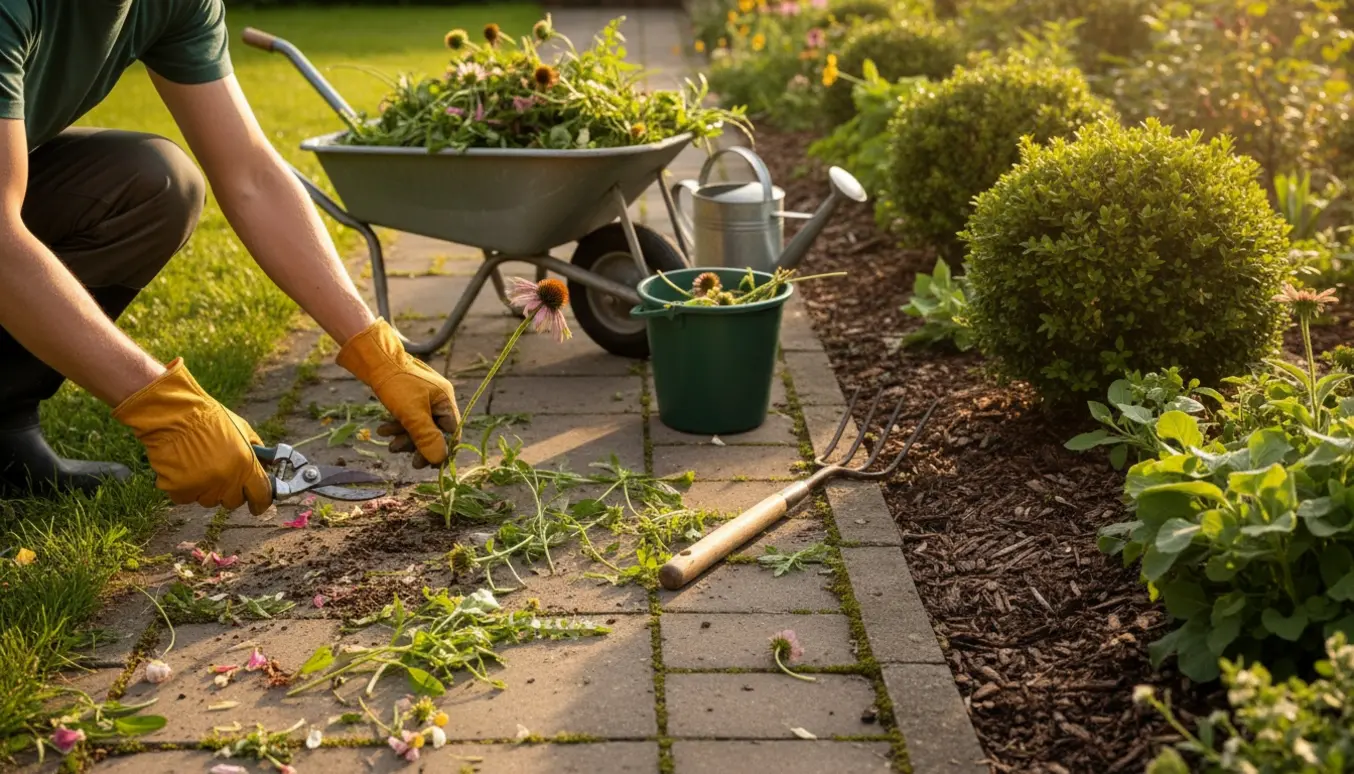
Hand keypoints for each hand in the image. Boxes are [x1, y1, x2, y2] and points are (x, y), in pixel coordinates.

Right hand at [112, 358, 272, 513]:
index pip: (261, 496)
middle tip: (221, 473)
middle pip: (234, 502)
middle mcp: (226, 480)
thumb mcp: (243, 430)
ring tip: (198, 464)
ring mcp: (202, 486)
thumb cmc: (209, 418)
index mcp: (246, 464)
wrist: (173, 413)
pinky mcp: (179, 490)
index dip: (260, 502)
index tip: (258, 505)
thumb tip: (266, 468)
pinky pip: (185, 497)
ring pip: (209, 500)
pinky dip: (184, 487)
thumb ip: (256, 452)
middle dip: (230, 491)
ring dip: (206, 489)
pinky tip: (182, 467)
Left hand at [336, 318, 460, 467]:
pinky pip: (408, 417)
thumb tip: (440, 459)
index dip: (442, 449)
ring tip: (389, 445)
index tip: (428, 464)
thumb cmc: (396, 384)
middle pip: (434, 431)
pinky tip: (383, 429)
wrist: (373, 359)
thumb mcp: (412, 413)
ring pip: (418, 425)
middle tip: (409, 461)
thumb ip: (427, 437)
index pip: (452, 431)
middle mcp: (438, 398)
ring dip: (405, 438)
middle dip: (418, 445)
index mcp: (445, 399)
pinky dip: (397, 426)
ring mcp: (423, 397)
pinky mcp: (408, 397)